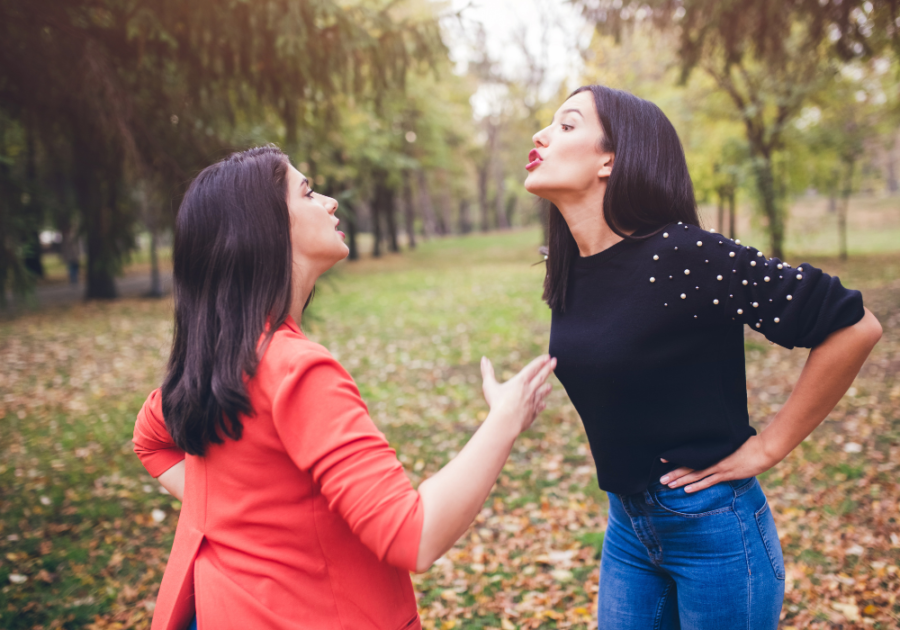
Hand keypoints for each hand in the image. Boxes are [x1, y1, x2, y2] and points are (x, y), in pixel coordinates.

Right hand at [481, 354, 555, 434]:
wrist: (506, 423)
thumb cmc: (496, 403)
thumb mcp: (489, 385)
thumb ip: (487, 372)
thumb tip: (483, 359)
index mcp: (520, 382)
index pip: (533, 368)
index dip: (540, 362)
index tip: (548, 357)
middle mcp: (529, 390)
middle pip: (541, 377)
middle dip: (548, 369)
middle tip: (555, 362)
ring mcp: (533, 402)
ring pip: (542, 393)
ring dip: (546, 389)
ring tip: (550, 386)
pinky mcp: (533, 413)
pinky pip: (539, 407)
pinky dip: (541, 404)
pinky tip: (543, 404)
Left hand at [658, 435, 777, 492]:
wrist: (764, 449)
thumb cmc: (749, 445)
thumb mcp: (731, 444)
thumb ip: (720, 448)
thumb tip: (713, 448)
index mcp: (712, 452)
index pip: (690, 455)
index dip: (676, 459)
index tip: (662, 459)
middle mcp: (712, 459)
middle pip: (688, 467)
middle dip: (673, 474)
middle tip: (659, 479)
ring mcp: (719, 467)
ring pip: (695, 475)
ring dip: (680, 481)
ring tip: (667, 485)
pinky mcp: (727, 474)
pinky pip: (708, 482)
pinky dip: (696, 486)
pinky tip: (686, 490)